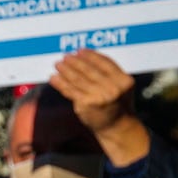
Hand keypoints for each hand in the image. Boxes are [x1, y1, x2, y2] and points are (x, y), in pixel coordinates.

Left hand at [48, 50, 146, 165]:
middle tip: (65, 56)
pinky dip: (60, 83)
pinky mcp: (86, 104)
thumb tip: (86, 57)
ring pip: (78, 79)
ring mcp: (99, 96)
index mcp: (123, 80)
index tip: (80, 51)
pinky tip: (54, 77)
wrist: (116, 127)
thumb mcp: (120, 86)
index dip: (91, 55)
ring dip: (66, 70)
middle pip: (90, 70)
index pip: (105, 63)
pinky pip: (70, 91)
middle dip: (75, 62)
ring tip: (58, 64)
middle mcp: (112, 88)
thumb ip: (109, 73)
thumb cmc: (117, 103)